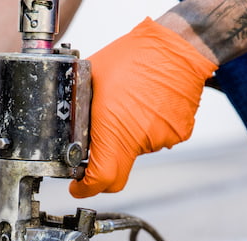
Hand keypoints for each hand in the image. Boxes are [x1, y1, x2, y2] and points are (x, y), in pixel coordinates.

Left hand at [69, 18, 216, 197]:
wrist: (178, 47)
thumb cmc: (134, 57)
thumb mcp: (90, 79)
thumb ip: (79, 109)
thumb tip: (67, 125)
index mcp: (115, 131)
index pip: (100, 179)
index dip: (85, 187)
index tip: (78, 185)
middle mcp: (140, 140)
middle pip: (118, 168)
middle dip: (105, 164)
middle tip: (98, 144)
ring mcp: (162, 138)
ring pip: (137, 151)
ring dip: (128, 137)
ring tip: (128, 105)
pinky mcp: (179, 133)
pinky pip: (156, 138)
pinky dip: (149, 127)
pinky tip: (146, 104)